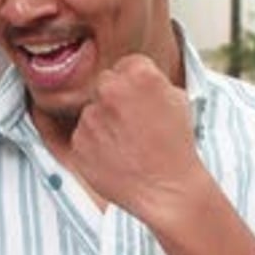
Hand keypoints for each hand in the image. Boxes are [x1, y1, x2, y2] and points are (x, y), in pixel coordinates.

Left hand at [71, 54, 205, 222]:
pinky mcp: (77, 142)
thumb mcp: (177, 100)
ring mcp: (90, 118)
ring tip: (127, 145)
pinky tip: (115, 157)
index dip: (136, 85)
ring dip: (103, 123)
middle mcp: (109, 90)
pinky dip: (94, 145)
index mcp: (138, 74)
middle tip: (132, 124)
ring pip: (91, 111)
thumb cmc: (176, 146)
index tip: (143, 102)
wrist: (167, 190)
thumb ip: (152, 80)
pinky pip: (82, 136)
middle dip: (115, 99)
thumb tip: (133, 74)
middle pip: (105, 84)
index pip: (127, 65)